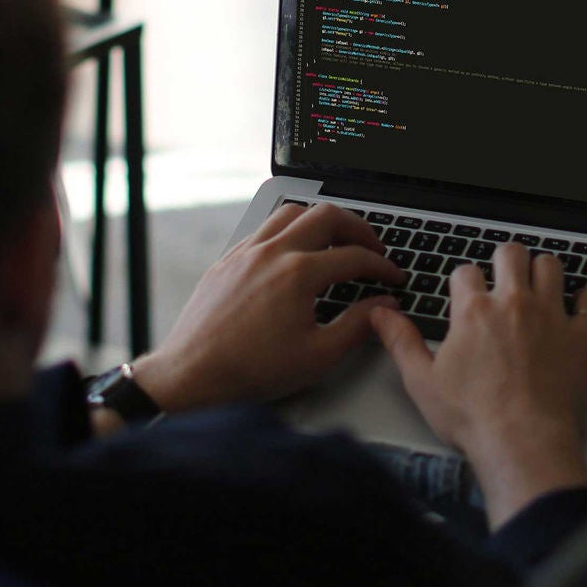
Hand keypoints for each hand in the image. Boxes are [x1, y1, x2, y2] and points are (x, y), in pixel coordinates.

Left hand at [136, 202, 405, 412]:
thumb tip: (383, 307)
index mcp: (298, 274)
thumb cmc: (251, 369)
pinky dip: (288, 230)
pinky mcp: (228, 260)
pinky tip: (294, 251)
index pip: (354, 257)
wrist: (194, 373)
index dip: (382, 266)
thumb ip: (358, 326)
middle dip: (358, 228)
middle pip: (327, 216)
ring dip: (321, 220)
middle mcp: (272, 253)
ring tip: (336, 239)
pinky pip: (264, 228)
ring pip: (291, 213)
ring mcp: (246, 252)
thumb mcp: (318, 355)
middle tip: (373, 246)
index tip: (392, 277)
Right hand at [371, 244, 586, 526]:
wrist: (523, 443)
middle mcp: (514, 304)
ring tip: (537, 284)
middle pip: (511, 254)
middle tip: (503, 277)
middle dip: (504, 261)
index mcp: (473, 311)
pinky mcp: (581, 337)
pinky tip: (581, 302)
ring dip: (542, 270)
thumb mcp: (422, 381)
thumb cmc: (474, 418)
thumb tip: (380, 316)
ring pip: (550, 266)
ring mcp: (551, 317)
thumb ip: (400, 341)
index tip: (465, 295)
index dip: (463, 281)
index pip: (465, 272)